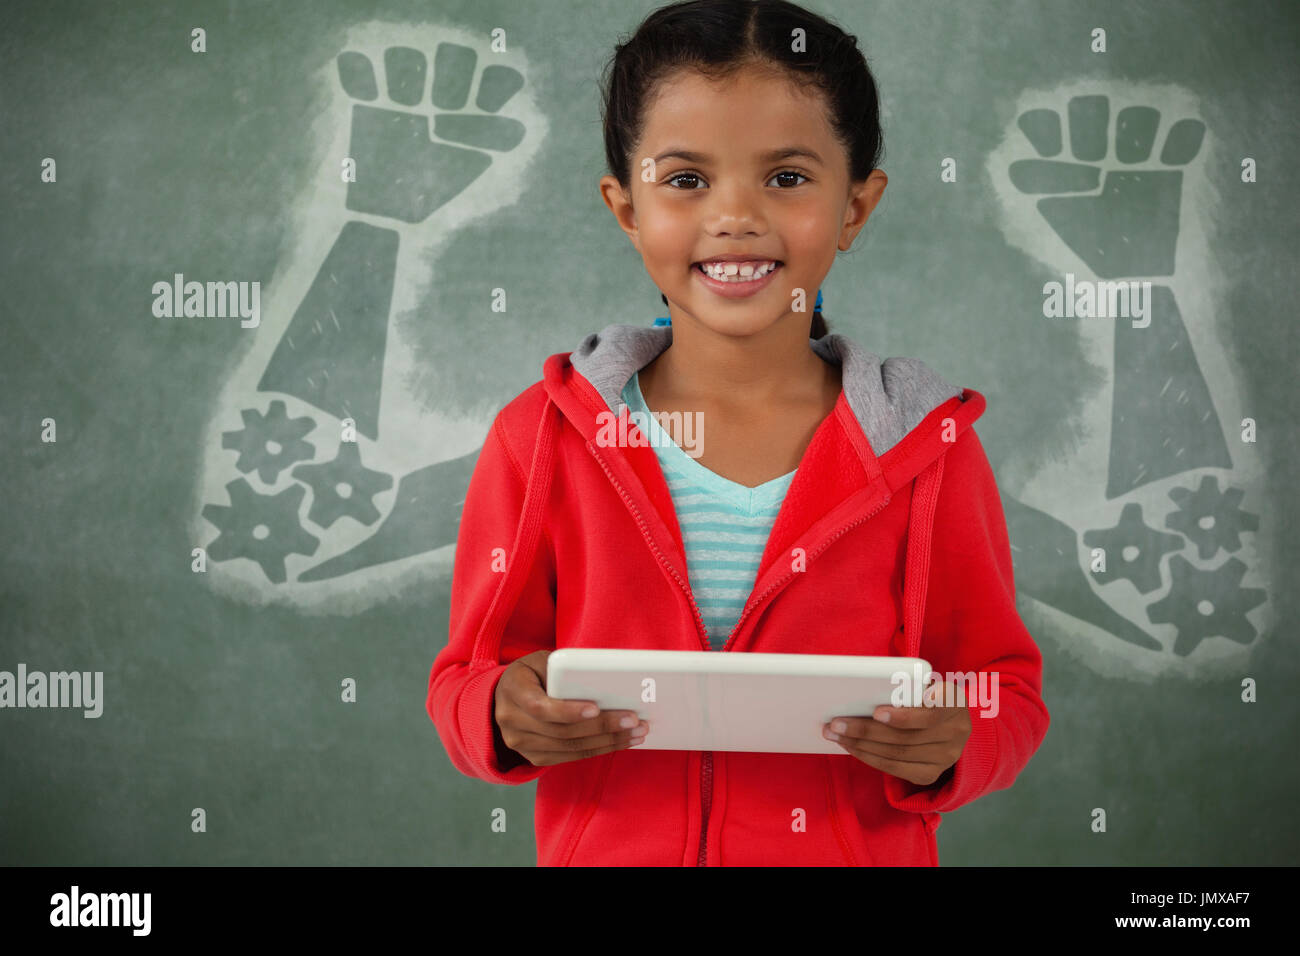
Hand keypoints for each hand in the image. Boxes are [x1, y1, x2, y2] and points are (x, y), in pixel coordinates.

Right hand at [493, 649, 649, 766]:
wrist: (506, 697)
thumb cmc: (532, 673)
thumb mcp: (541, 661)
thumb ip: (564, 670)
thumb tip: (605, 681)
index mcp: (513, 690)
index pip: (540, 707)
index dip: (568, 711)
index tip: (596, 709)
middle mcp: (512, 721)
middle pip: (562, 731)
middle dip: (602, 727)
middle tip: (633, 720)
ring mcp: (521, 744)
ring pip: (570, 748)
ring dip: (607, 742)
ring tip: (636, 732)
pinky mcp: (535, 757)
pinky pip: (571, 757)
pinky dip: (598, 749)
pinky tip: (620, 741)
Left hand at [823, 678, 972, 785]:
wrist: (949, 721)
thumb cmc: (926, 694)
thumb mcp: (924, 683)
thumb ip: (906, 687)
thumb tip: (864, 690)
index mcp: (954, 703)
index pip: (929, 714)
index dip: (902, 717)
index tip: (876, 712)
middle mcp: (955, 733)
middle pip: (904, 737)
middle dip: (865, 730)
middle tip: (836, 723)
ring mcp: (945, 757)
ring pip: (896, 754)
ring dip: (861, 745)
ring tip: (835, 734)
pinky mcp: (931, 774)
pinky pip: (895, 769)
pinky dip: (869, 757)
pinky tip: (851, 747)